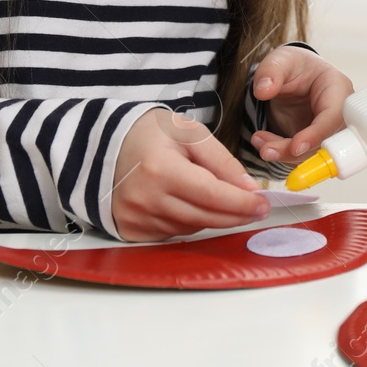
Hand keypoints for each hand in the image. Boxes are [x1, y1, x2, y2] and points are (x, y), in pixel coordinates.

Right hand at [110, 107, 269, 241]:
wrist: (103, 145)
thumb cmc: (149, 134)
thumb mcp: (189, 133)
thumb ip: (221, 160)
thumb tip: (250, 189)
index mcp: (160, 169)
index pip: (211, 195)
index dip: (241, 203)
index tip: (263, 204)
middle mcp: (146, 199)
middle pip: (204, 217)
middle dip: (235, 215)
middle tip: (257, 209)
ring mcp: (136, 218)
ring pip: (191, 228)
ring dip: (214, 219)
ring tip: (227, 203)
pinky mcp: (130, 231)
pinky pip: (173, 233)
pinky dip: (190, 223)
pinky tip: (195, 207)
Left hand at [247, 44, 352, 165]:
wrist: (292, 76)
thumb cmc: (294, 66)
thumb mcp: (280, 60)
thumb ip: (271, 71)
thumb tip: (263, 90)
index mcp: (337, 88)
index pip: (333, 115)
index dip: (317, 134)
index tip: (296, 147)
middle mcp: (339, 112)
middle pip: (324, 141)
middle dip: (294, 151)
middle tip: (266, 150)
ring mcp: (328, 129)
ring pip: (312, 152)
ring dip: (284, 154)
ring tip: (259, 142)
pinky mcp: (316, 141)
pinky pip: (301, 155)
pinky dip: (281, 153)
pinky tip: (263, 141)